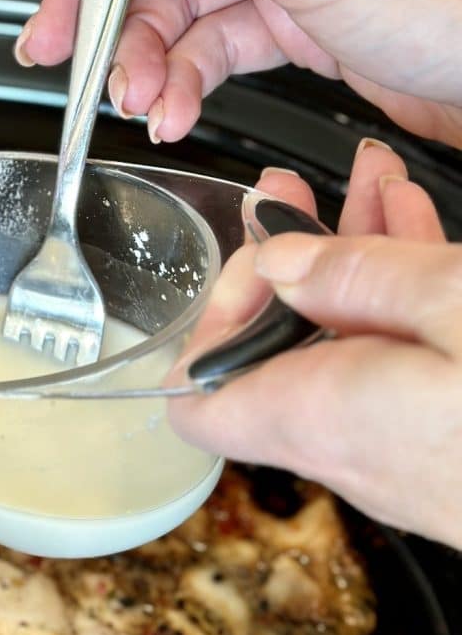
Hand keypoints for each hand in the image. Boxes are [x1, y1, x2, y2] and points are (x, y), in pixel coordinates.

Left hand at [169, 139, 461, 549]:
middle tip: (291, 195)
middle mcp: (347, 444)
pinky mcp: (447, 442)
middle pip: (275, 352)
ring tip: (361, 185)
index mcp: (323, 415)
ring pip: (343, 345)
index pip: (198, 396)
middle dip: (283, 263)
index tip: (256, 256)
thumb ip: (364, 280)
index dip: (210, 320)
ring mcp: (399, 449)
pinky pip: (400, 363)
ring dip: (347, 264)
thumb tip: (283, 259)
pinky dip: (400, 297)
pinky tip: (414, 229)